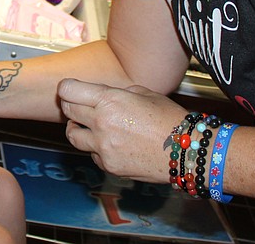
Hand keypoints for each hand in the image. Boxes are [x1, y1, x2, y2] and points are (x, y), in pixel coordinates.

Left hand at [58, 78, 185, 182]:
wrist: (187, 151)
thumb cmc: (168, 118)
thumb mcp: (142, 93)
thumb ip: (116, 92)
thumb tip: (100, 95)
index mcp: (109, 100)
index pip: (68, 90)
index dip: (66, 88)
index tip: (69, 89)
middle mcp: (101, 122)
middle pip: (68, 110)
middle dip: (70, 106)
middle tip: (78, 105)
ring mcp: (103, 147)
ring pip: (73, 135)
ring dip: (77, 128)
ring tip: (87, 126)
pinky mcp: (109, 166)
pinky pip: (92, 154)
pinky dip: (96, 149)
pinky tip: (110, 144)